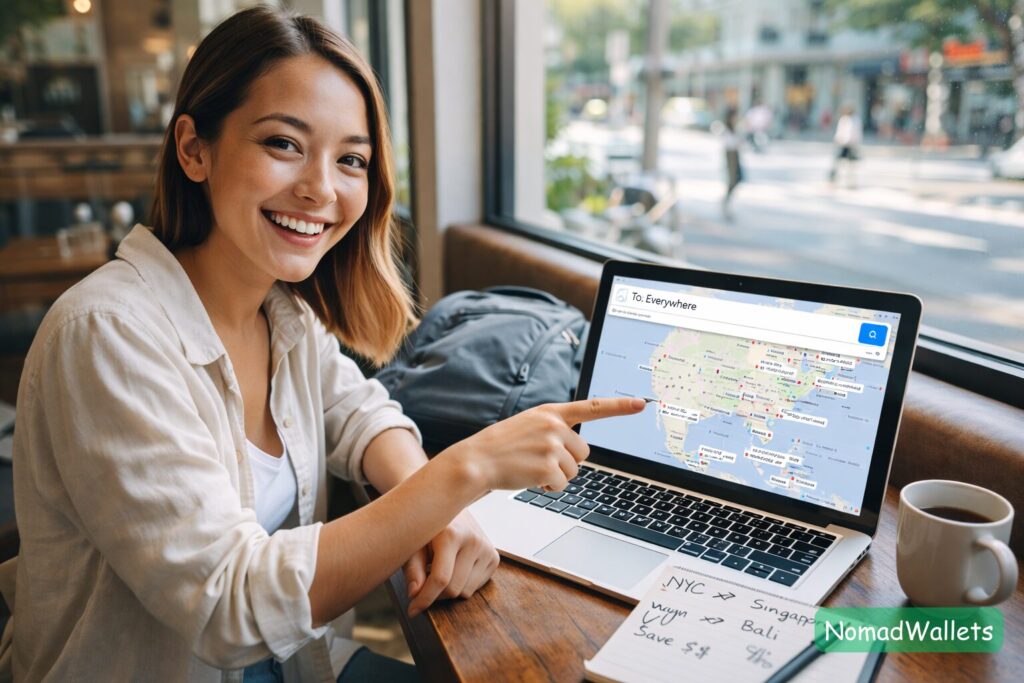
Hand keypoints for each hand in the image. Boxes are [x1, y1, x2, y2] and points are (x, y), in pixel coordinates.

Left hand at [404, 509, 498, 616]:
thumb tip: (414, 594)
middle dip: (435, 595)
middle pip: (453, 589)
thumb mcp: (414, 543)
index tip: (412, 610)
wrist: (451, 503)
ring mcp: (487, 549)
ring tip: (439, 571)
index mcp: (452, 534)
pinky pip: (476, 587)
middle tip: (422, 587)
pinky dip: (462, 585)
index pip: (440, 579)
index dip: (424, 599)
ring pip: (466, 592)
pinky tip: (454, 569)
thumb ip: (413, 569)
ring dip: (449, 590)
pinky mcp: (494, 557)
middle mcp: (474, 541)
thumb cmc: (429, 526)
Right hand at [439, 397, 644, 492]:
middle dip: (566, 462)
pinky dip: (548, 487)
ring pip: (574, 470)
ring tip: (530, 467)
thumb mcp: (528, 426)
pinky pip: (562, 484)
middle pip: (583, 452)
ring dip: (556, 476)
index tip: (643, 403)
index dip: (619, 407)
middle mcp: (554, 425)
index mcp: (551, 412)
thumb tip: (578, 450)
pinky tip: (529, 478)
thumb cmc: (501, 446)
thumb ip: (554, 429)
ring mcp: (551, 445)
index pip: (592, 407)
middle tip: (538, 460)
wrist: (476, 461)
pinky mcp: (547, 466)